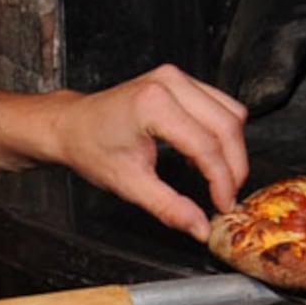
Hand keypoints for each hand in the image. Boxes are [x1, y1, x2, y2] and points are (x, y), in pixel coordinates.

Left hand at [49, 66, 250, 237]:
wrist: (71, 125)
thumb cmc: (91, 147)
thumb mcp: (129, 184)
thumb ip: (169, 208)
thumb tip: (199, 227)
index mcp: (153, 105)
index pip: (206, 146)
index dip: (222, 180)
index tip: (224, 204)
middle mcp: (169, 83)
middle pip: (227, 126)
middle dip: (234, 166)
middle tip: (227, 196)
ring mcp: (176, 77)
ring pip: (231, 112)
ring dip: (232, 149)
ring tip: (218, 178)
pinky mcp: (181, 80)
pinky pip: (219, 105)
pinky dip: (221, 132)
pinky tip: (205, 154)